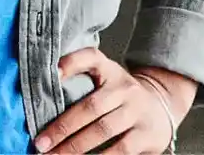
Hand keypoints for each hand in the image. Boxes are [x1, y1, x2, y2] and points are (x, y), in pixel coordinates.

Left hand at [33, 49, 194, 152]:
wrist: (162, 104)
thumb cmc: (119, 91)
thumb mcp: (103, 73)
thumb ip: (78, 71)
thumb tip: (48, 81)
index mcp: (110, 70)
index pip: (91, 58)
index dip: (71, 63)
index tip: (53, 73)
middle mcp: (125, 89)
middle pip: (90, 107)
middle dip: (62, 127)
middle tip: (41, 143)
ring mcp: (137, 112)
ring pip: (104, 130)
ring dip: (77, 147)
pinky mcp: (147, 135)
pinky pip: (121, 150)